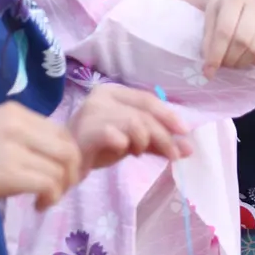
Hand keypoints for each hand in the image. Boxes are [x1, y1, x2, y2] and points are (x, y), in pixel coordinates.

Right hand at [0, 103, 82, 210]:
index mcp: (17, 112)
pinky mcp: (10, 173)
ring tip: (46, 200)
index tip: (61, 173)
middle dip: (72, 173)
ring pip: (62, 169)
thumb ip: (24, 141)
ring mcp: (16, 149)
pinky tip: (38, 206)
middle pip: (69, 150)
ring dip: (61, 189)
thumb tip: (56, 164)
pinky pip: (49, 185)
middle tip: (60, 189)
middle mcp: (21, 125)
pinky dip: (51, 198)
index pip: (62, 133)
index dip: (69, 156)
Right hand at [69, 84, 193, 170]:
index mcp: (113, 92)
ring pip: (133, 123)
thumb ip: (159, 141)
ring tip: (138, 152)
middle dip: (164, 135)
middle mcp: (101, 96)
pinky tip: (122, 151)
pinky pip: (114, 135)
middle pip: (143, 113)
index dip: (169, 115)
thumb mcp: (134, 140)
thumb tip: (189, 148)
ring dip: (144, 141)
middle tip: (175, 154)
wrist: (66, 163)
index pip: (148, 99)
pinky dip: (125, 144)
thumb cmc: (99, 147)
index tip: (185, 132)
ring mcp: (91, 112)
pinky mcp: (84, 131)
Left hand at [174, 0, 254, 77]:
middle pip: (243, 41)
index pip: (225, 31)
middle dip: (230, 59)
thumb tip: (209, 68)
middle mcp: (254, 2)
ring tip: (233, 62)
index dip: (216, 54)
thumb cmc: (219, 7)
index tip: (208, 72)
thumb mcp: (207, 16)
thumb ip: (207, 40)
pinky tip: (250, 59)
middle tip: (222, 65)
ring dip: (242, 62)